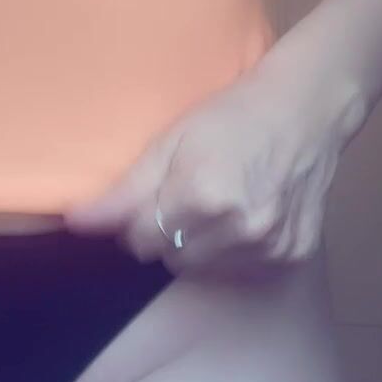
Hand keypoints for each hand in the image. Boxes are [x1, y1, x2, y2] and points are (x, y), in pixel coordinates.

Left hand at [63, 58, 365, 278]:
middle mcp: (237, 228)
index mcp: (200, 195)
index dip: (137, 217)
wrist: (306, 110)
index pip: (137, 239)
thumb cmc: (230, 116)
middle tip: (185, 194)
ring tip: (216, 202)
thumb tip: (75, 224)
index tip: (152, 194)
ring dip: (199, 244)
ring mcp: (268, 246)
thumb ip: (123, 191)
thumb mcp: (170, 140)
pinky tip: (245, 213)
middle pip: (168, 257)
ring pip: (202, 268)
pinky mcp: (292, 256)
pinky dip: (234, 250)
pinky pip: (240, 270)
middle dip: (166, 231)